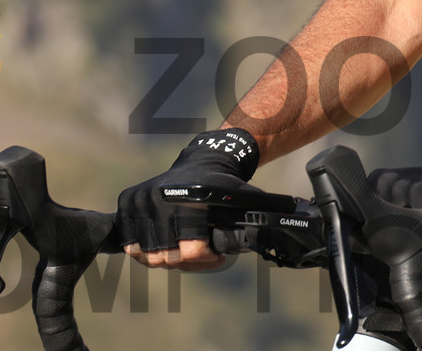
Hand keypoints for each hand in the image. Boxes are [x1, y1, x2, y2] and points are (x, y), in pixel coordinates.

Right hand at [119, 128, 258, 270]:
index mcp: (190, 200)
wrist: (201, 159)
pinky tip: (164, 245)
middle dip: (187, 262)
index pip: (190, 251)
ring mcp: (141, 200)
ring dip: (165, 259)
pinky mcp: (127, 201)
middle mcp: (161, 198)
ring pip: (146, 254)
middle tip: (201, 256)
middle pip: (167, 256)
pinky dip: (145, 250)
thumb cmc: (225, 185)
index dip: (203, 259)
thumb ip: (267, 211)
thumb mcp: (247, 197)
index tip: (215, 257)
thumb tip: (294, 216)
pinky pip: (130, 243)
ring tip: (183, 251)